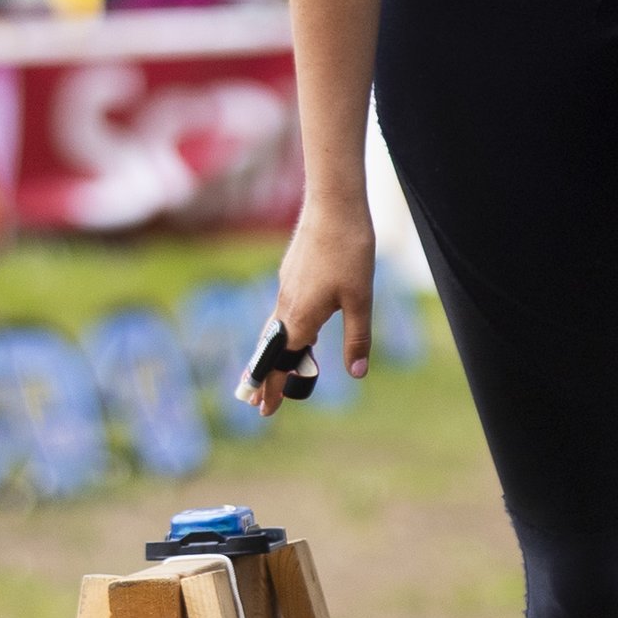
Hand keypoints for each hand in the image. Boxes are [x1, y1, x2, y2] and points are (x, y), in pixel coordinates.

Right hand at [247, 201, 375, 416]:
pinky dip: (282, 330)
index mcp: (300, 318)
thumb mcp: (361, 299)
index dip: (273, 389)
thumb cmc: (349, 251)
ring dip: (272, 353)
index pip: (280, 364)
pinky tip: (296, 328)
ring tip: (272, 369)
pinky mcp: (291, 273)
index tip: (263, 411)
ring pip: (274, 329)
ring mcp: (286, 287)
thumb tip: (357, 373)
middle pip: (270, 349)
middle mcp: (286, 305)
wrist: (333, 205)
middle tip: (256, 401)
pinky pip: (282, 311)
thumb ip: (357, 338)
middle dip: (265, 377)